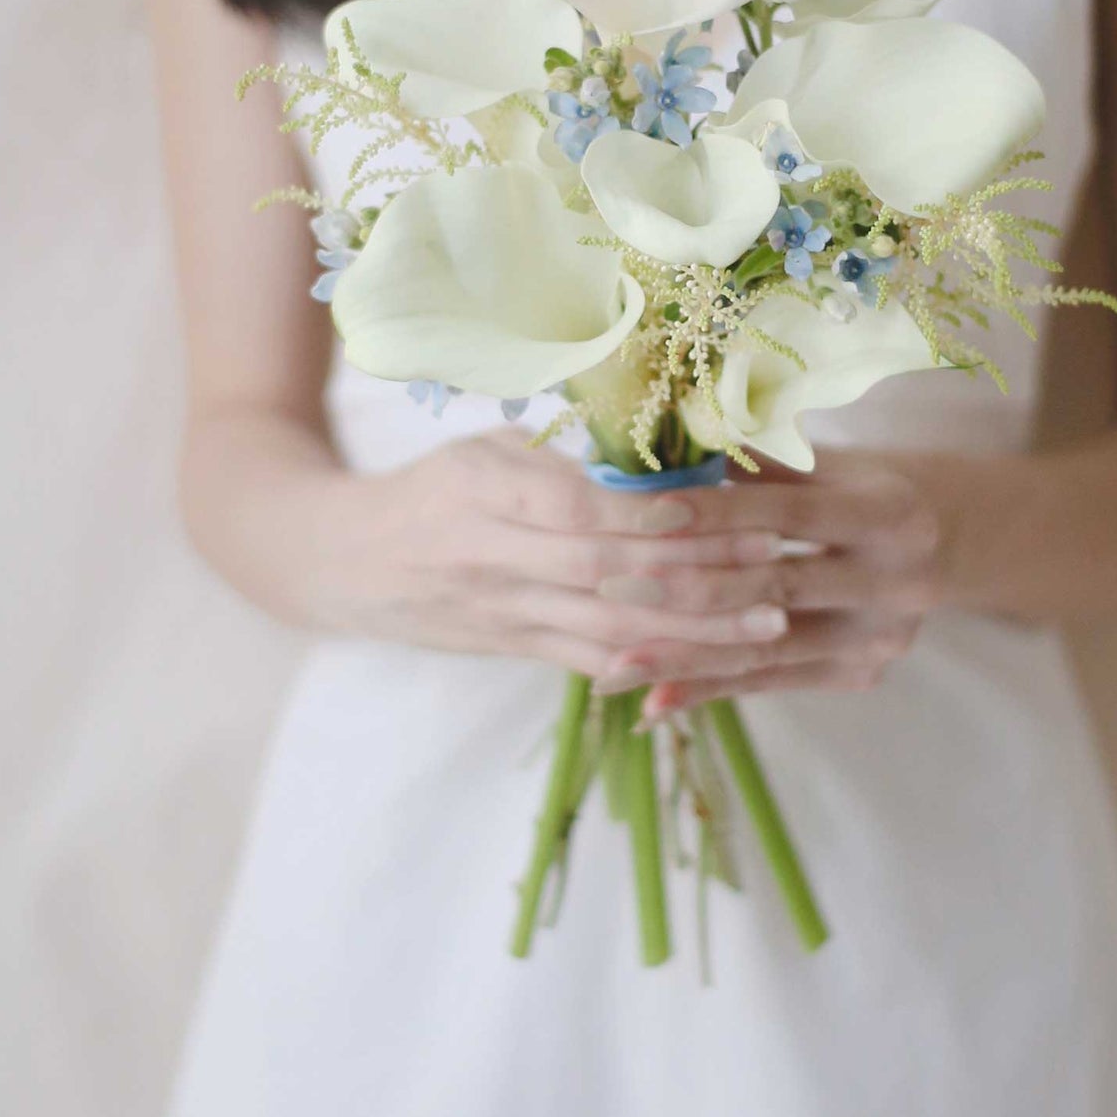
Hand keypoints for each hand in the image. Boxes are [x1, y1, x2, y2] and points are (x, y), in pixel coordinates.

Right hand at [320, 430, 800, 676]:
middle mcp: (491, 557)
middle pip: (606, 574)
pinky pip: (589, 663)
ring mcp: (503, 612)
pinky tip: (712, 666)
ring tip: (768, 623)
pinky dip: (652, 667)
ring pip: (610, 629)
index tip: (717, 508)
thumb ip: (559, 456)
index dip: (649, 515)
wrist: (343, 564)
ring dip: (696, 631)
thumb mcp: (482, 449)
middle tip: (774, 565)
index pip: (575, 509)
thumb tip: (660, 452)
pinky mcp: (513, 649)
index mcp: (481, 490)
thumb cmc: (431, 489)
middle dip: (698, 575)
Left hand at [592, 450, 945, 725]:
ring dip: (687, 657)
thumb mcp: (829, 463)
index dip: (716, 513)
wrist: (948, 541)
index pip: (788, 515)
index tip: (644, 515)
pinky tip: (653, 701)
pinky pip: (772, 683)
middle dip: (688, 589)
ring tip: (615, 665)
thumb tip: (667, 449)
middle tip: (613, 588)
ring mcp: (880, 638)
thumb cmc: (864, 487)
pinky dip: (710, 689)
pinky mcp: (861, 675)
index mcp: (888, 514)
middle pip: (776, 588)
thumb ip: (758, 463)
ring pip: (767, 648)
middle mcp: (895, 582)